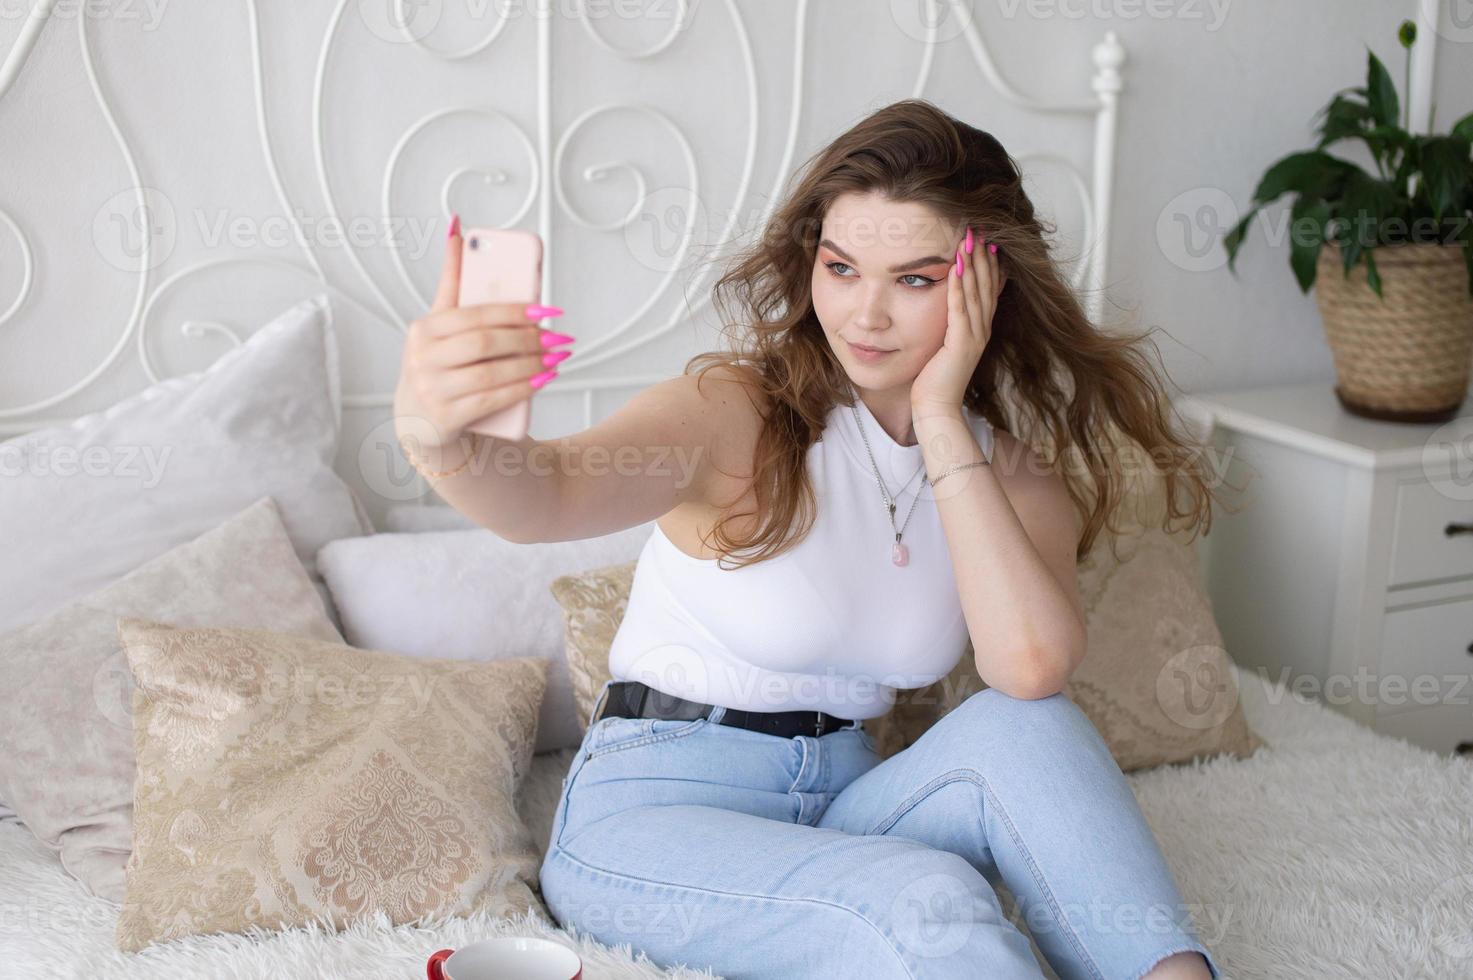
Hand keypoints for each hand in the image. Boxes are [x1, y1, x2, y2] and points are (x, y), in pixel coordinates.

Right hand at [393, 219, 570, 452]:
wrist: (419, 419)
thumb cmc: (437, 364)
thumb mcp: (439, 322)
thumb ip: (452, 279)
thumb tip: (458, 228)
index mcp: (424, 329)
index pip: (476, 315)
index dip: (516, 312)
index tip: (547, 311)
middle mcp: (422, 358)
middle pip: (486, 343)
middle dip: (528, 340)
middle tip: (557, 338)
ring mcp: (432, 390)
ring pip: (492, 373)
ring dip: (531, 365)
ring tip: (556, 359)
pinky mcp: (445, 418)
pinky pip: (491, 400)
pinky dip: (522, 389)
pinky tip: (542, 380)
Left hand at [910, 224, 1005, 415]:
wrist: (935, 409)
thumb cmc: (933, 380)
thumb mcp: (943, 345)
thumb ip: (947, 326)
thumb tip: (941, 307)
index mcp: (979, 329)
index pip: (988, 289)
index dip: (989, 263)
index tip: (985, 238)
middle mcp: (981, 330)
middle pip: (987, 285)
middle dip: (984, 255)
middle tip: (981, 227)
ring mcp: (974, 337)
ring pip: (976, 293)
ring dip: (974, 264)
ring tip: (970, 238)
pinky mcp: (961, 345)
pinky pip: (960, 310)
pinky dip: (958, 287)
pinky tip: (956, 266)